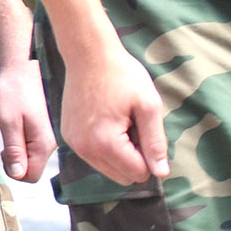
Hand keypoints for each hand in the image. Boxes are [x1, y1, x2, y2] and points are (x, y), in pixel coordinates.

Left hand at [0, 60, 55, 181]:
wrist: (23, 69)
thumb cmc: (14, 92)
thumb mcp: (8, 121)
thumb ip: (15, 150)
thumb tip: (19, 174)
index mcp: (44, 145)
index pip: (31, 176)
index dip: (13, 171)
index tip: (2, 152)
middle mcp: (51, 145)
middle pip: (32, 170)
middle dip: (14, 162)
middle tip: (3, 141)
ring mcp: (48, 139)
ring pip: (31, 160)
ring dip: (16, 152)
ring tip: (9, 130)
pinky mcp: (44, 133)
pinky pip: (32, 149)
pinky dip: (20, 144)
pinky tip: (15, 127)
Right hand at [59, 30, 168, 185]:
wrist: (88, 54)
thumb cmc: (121, 75)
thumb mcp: (148, 106)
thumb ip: (155, 142)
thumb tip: (161, 173)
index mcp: (105, 143)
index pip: (138, 173)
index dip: (149, 156)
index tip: (144, 129)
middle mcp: (85, 149)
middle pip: (123, 176)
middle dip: (135, 157)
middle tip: (133, 126)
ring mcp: (74, 144)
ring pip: (109, 169)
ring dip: (121, 153)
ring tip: (120, 122)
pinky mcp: (69, 137)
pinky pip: (95, 157)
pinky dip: (106, 147)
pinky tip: (108, 121)